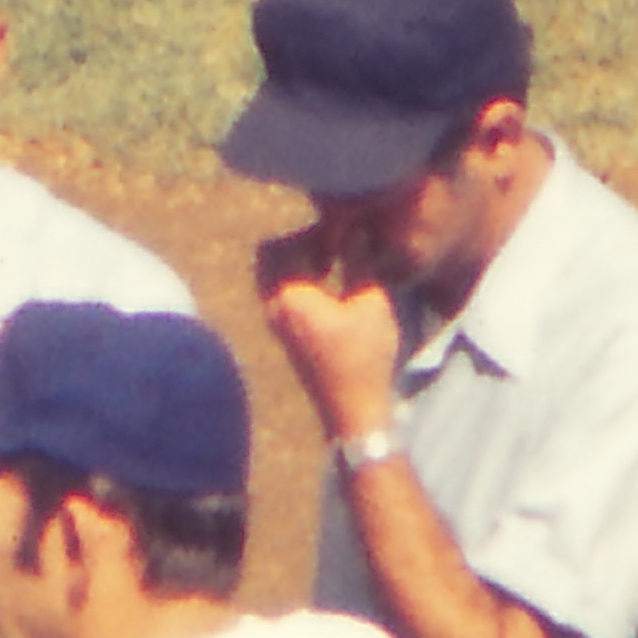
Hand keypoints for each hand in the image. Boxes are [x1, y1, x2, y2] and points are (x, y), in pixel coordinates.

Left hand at [254, 217, 407, 435]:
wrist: (352, 409)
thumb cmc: (365, 356)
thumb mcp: (370, 302)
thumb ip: (359, 260)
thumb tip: (355, 229)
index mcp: (291, 297)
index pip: (285, 245)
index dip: (314, 232)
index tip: (343, 235)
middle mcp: (274, 308)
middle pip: (267, 256)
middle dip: (297, 242)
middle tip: (332, 246)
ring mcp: (275, 324)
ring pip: (270, 275)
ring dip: (296, 261)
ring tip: (332, 264)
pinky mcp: (283, 335)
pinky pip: (278, 292)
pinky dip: (296, 280)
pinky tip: (328, 286)